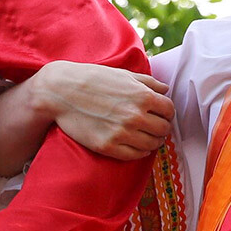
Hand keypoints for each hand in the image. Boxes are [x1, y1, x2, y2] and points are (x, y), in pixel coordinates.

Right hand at [22, 61, 174, 159]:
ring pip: (152, 145)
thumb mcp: (123, 74)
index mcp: (142, 96)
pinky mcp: (108, 146)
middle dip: (162, 127)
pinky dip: (139, 151)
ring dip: (152, 141)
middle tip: (154, 126)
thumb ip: (148, 82)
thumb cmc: (93, 79)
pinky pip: (135, 155)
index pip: (169, 110)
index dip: (167, 113)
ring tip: (145, 136)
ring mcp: (122, 133)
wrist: (61, 91)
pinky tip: (135, 144)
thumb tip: (165, 90)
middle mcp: (135, 116)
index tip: (161, 114)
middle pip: (164, 129)